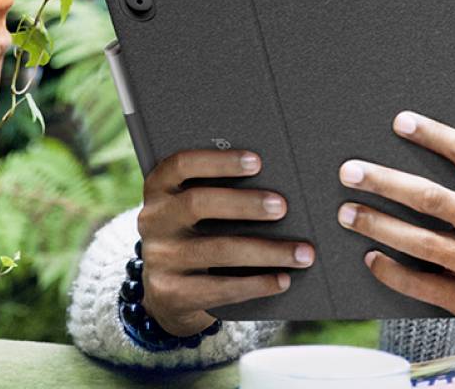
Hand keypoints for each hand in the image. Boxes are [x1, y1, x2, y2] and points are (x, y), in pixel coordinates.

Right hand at [134, 148, 313, 336]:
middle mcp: (153, 220)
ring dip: (266, 251)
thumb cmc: (193, 236)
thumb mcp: (189, 210)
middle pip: (198, 203)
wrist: (165, 292)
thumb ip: (214, 192)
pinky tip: (282, 279)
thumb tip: (272, 185)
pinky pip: (221, 288)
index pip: (181, 164)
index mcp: (157, 188)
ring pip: (218, 250)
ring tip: (302, 253)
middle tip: (283, 207)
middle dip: (244, 204)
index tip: (257, 162)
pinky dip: (257, 283)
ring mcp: (160, 258)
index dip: (219, 161)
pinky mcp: (173, 293)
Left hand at [337, 100, 454, 341]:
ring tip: (346, 211)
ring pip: (418, 241)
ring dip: (377, 224)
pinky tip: (372, 258)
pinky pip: (424, 285)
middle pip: (427, 197)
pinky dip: (394, 273)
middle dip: (382, 181)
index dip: (428, 133)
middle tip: (349, 171)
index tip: (399, 122)